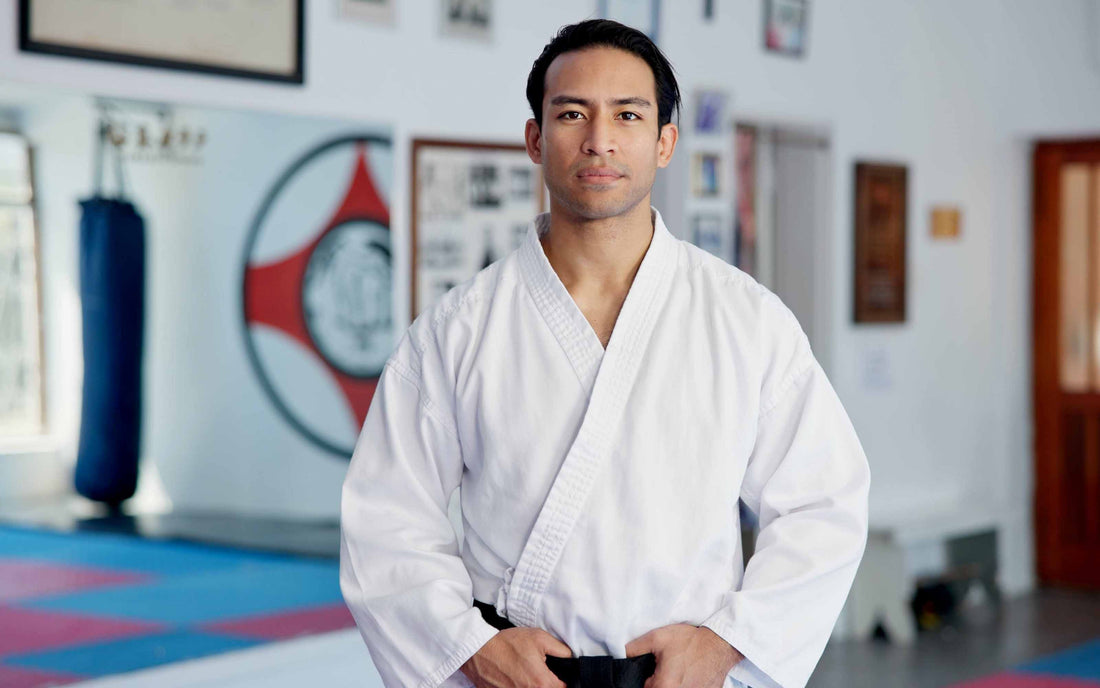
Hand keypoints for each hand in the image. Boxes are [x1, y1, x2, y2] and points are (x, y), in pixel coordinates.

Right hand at [460, 626, 571, 687]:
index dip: (562, 681)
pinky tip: (513, 678)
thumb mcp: (539, 638)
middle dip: (546, 683)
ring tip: (523, 674)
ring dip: (531, 685)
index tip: (555, 675)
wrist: (478, 650)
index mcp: (542, 683)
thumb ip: (561, 649)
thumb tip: (571, 658)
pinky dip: (516, 686)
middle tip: (537, 672)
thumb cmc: (506, 644)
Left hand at [625, 624, 743, 687]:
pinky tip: (690, 675)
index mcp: (664, 686)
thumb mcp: (657, 639)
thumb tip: (623, 656)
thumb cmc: (690, 641)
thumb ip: (635, 649)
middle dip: (659, 682)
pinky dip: (687, 684)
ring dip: (673, 683)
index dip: (646, 680)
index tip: (653, 671)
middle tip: (668, 668)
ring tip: (680, 670)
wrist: (720, 644)